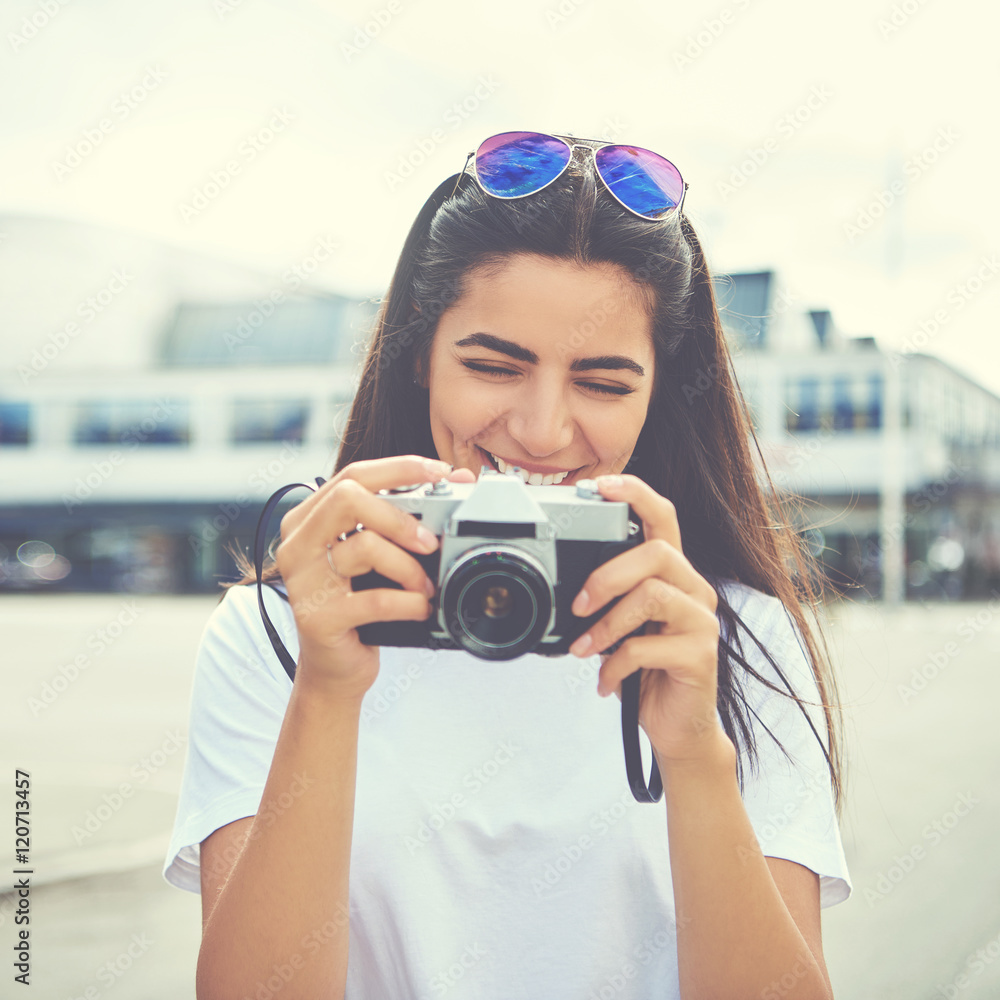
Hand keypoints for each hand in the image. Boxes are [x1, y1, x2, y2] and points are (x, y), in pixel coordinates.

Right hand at [274, 455, 474, 699]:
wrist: (334, 670)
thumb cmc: (359, 607)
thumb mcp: (379, 557)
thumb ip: (404, 518)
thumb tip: (459, 480)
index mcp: (307, 519)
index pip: (352, 475)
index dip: (400, 468)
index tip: (439, 472)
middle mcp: (297, 544)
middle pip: (349, 498)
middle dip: (400, 516)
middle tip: (430, 542)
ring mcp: (302, 581)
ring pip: (364, 546)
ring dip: (409, 567)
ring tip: (425, 586)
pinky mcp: (316, 617)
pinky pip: (374, 599)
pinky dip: (409, 603)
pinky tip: (421, 608)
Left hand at [567, 474, 730, 765]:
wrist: (677, 728)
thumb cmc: (645, 671)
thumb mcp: (620, 628)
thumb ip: (603, 602)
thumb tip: (561, 590)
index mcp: (672, 575)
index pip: (663, 517)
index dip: (636, 493)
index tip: (601, 485)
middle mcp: (693, 589)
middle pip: (658, 553)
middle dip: (608, 574)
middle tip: (578, 603)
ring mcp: (702, 621)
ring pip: (652, 595)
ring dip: (607, 623)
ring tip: (584, 649)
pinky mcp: (701, 654)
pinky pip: (649, 647)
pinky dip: (616, 664)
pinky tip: (605, 680)